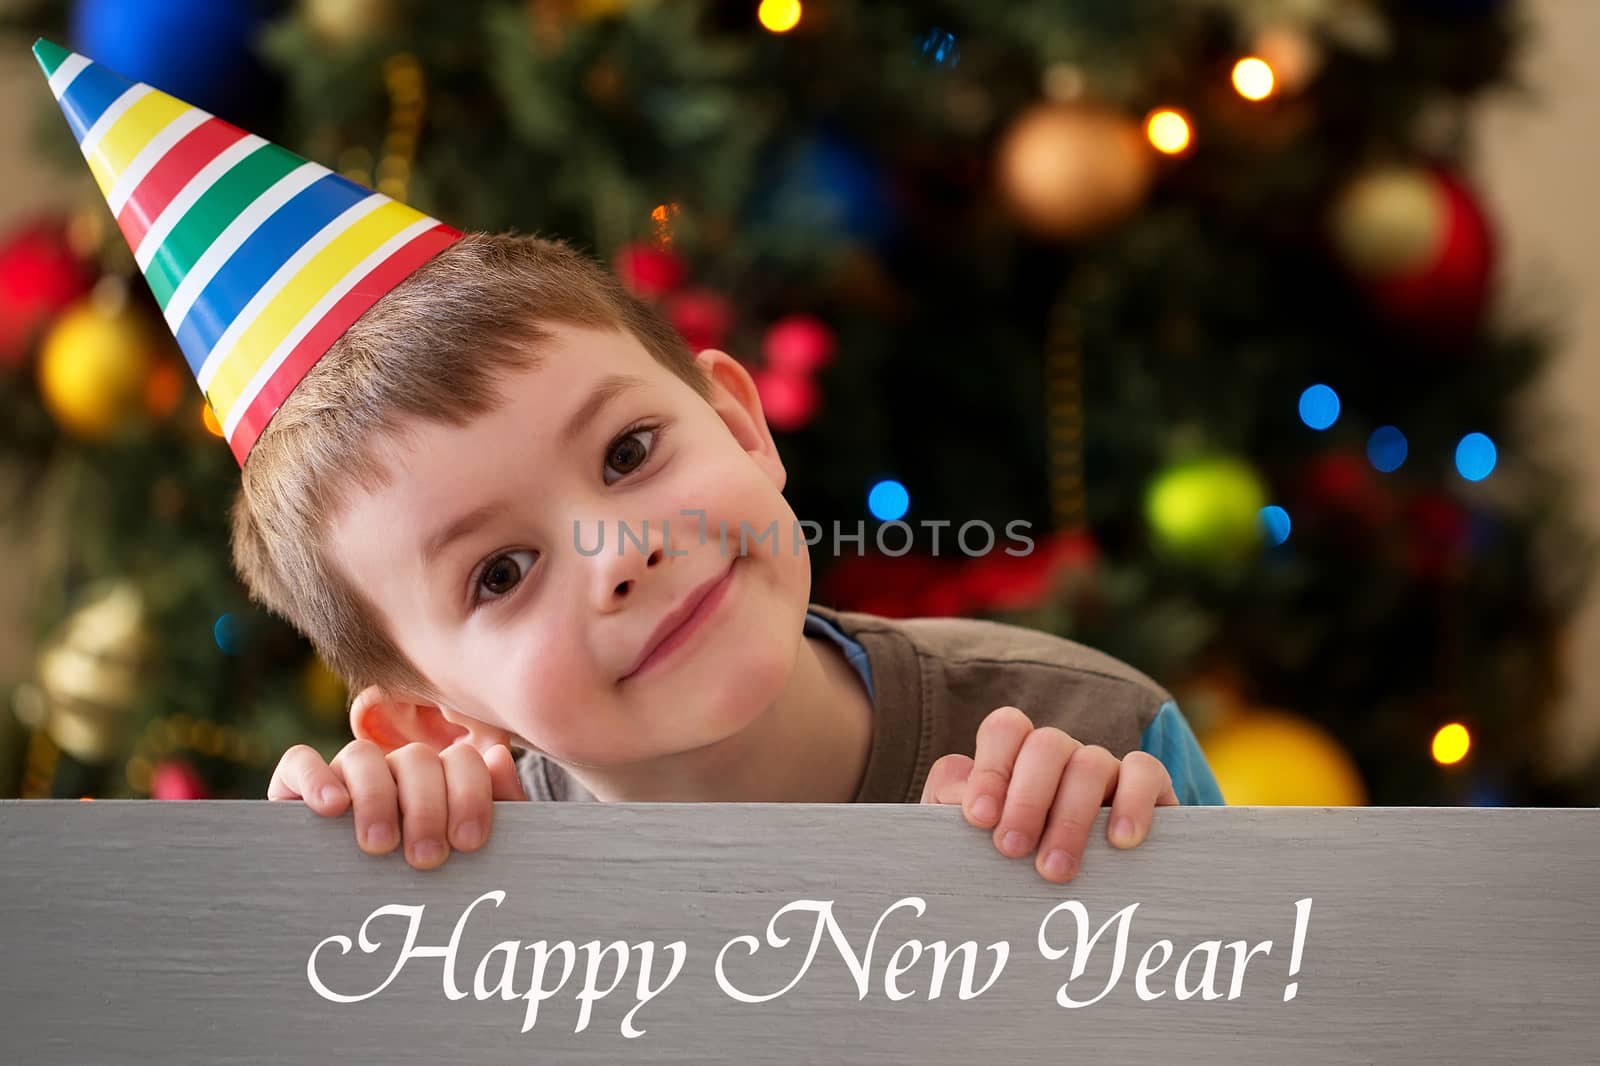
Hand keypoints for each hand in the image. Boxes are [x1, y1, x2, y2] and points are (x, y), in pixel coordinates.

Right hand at [267, 737, 527, 869]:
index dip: (469, 795)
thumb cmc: (426, 891)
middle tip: (426, 858)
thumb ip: (499, 811)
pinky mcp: (297, 786)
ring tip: (380, 844)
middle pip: (416, 758)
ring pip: (361, 756)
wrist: (355, 931)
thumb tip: (499, 758)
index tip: (468, 843)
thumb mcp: (467, 861)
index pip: (462, 761)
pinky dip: (316, 777)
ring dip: (376, 796)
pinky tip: (330, 807)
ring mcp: (346, 776)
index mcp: (440, 779)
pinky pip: (301, 761)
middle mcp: (394, 771)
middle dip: (426, 807)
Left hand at [920, 705, 1176, 882]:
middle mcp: (1060, 756)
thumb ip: (951, 810)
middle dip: (1026, 799)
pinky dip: (1133, 802)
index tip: (979, 819)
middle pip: (1047, 745)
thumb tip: (956, 795)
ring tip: (1056, 869)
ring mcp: (1105, 768)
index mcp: (1015, 757)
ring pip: (1092, 763)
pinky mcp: (1149, 789)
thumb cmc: (1005, 868)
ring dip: (1071, 818)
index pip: (1006, 730)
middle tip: (1011, 849)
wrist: (1069, 910)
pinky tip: (1119, 842)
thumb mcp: (969, 843)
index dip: (992, 769)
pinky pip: (1146, 771)